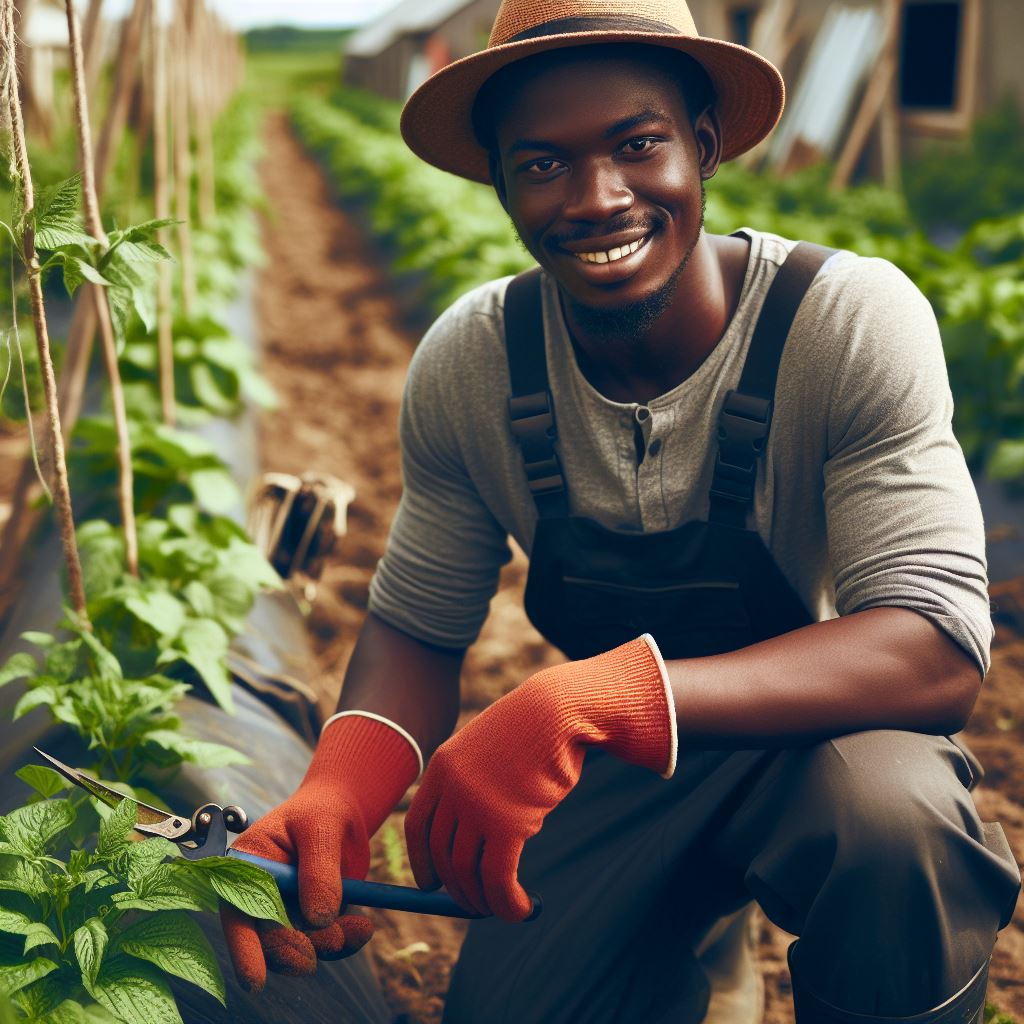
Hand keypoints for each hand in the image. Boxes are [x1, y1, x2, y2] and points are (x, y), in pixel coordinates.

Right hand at [221, 714, 419, 991]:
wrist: (344, 809)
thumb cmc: (322, 810)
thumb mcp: (321, 829)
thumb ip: (318, 871)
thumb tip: (319, 920)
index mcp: (247, 868)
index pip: (238, 912)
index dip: (243, 950)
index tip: (255, 982)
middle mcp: (260, 896)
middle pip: (269, 939)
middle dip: (300, 947)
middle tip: (335, 939)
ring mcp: (286, 911)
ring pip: (300, 947)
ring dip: (329, 945)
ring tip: (360, 927)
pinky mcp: (313, 919)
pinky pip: (325, 942)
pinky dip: (346, 941)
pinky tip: (364, 927)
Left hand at [405, 635, 674, 921]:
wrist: (557, 712)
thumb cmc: (530, 732)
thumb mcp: (489, 751)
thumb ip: (473, 787)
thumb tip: (470, 841)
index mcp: (441, 768)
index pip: (417, 826)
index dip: (422, 862)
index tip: (430, 886)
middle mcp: (452, 789)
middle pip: (442, 855)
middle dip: (457, 889)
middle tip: (474, 906)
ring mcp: (477, 806)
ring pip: (468, 873)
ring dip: (482, 902)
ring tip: (500, 910)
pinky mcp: (508, 823)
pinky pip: (499, 879)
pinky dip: (507, 904)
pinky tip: (521, 910)